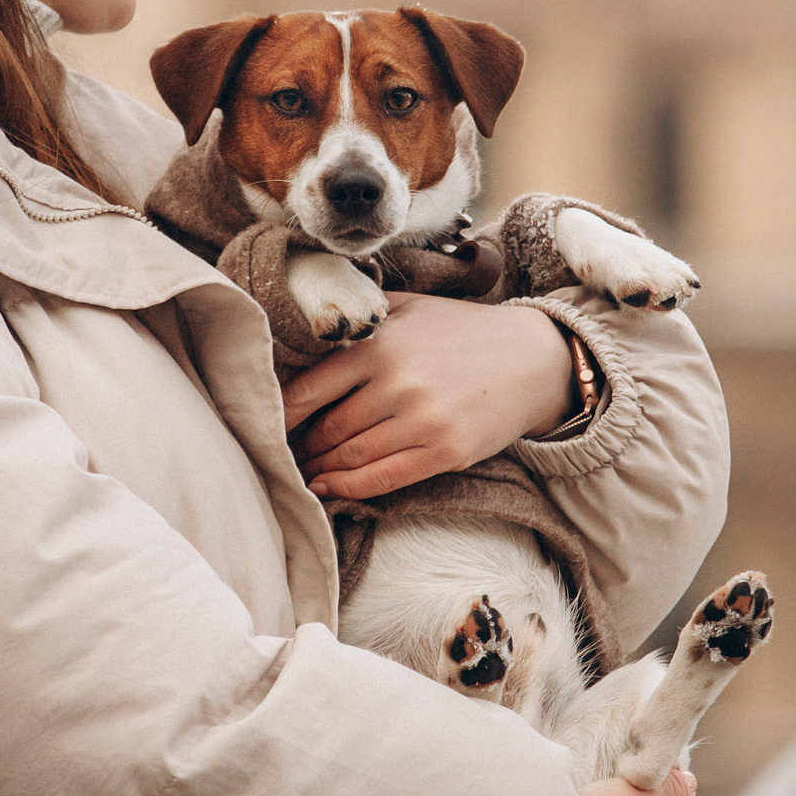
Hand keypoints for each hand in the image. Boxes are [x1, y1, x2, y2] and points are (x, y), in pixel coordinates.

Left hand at [281, 293, 574, 498]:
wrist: (532, 359)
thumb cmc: (460, 331)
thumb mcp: (407, 307)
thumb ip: (359, 316)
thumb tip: (300, 326)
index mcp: (378, 344)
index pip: (308, 390)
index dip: (280, 416)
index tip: (263, 427)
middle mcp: (397, 381)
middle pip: (326, 429)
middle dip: (300, 447)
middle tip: (284, 455)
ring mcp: (422, 419)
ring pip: (350, 458)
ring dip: (320, 470)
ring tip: (304, 472)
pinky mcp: (444, 451)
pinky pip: (382, 479)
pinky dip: (348, 489)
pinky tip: (327, 488)